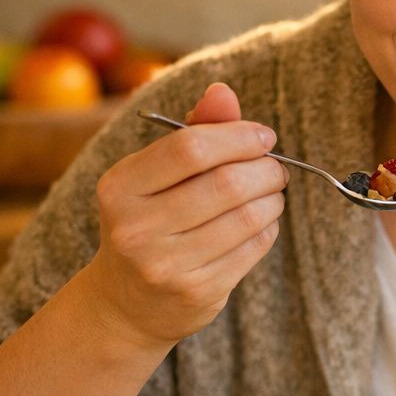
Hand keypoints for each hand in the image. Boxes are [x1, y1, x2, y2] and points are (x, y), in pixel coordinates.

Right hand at [83, 82, 286, 350]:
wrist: (126, 303)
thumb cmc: (149, 222)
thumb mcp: (155, 177)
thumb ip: (192, 132)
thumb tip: (223, 91)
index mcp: (120, 187)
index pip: (190, 147)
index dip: (238, 137)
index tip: (263, 136)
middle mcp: (136, 228)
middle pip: (226, 183)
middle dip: (265, 169)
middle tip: (275, 168)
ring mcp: (165, 265)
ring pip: (246, 218)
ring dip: (272, 200)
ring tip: (272, 193)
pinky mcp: (196, 292)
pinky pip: (252, 249)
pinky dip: (268, 229)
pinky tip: (262, 222)